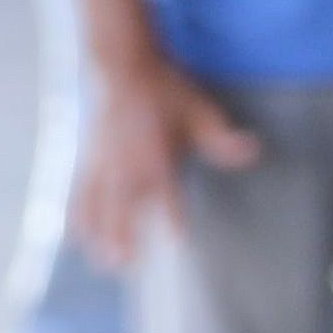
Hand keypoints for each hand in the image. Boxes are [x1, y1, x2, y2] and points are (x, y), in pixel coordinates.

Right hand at [72, 58, 255, 267]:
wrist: (123, 67)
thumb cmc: (167, 92)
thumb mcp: (201, 110)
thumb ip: (222, 138)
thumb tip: (253, 151)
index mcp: (155, 150)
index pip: (166, 189)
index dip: (172, 215)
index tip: (177, 241)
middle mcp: (126, 160)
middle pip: (125, 204)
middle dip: (125, 235)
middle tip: (128, 265)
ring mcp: (104, 161)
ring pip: (99, 204)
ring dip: (101, 234)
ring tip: (104, 263)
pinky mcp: (90, 159)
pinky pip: (81, 192)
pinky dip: (79, 216)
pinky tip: (79, 238)